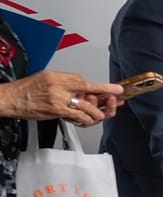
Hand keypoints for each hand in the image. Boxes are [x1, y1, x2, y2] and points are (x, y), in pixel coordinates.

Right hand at [0, 70, 121, 125]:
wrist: (11, 98)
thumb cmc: (27, 89)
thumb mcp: (48, 77)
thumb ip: (67, 83)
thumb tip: (85, 90)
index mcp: (60, 76)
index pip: (87, 81)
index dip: (105, 87)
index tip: (117, 89)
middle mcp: (61, 85)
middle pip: (92, 91)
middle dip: (106, 99)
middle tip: (114, 102)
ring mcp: (60, 98)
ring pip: (88, 106)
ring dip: (97, 113)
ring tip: (99, 114)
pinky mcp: (58, 110)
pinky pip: (79, 116)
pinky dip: (87, 120)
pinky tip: (88, 119)